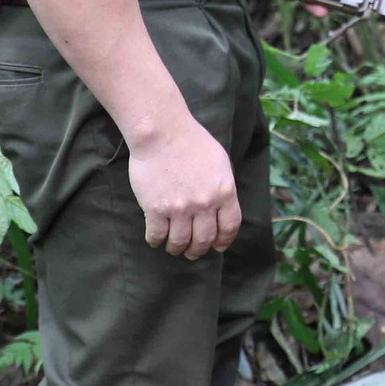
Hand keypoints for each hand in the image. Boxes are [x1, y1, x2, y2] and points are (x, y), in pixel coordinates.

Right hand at [128, 115, 241, 259]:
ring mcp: (180, 208)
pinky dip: (156, 241)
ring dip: (177, 249)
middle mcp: (204, 204)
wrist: (162, 133)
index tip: (218, 247)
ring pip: (180, 242)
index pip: (230, 226)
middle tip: (192, 252)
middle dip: (198, 250)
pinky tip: (155, 240)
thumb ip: (223, 186)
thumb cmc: (192, 142)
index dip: (224, 241)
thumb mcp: (220, 163)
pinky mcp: (156, 209)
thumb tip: (223, 206)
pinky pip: (157, 235)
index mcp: (224, 192)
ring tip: (174, 248)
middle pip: (205, 239)